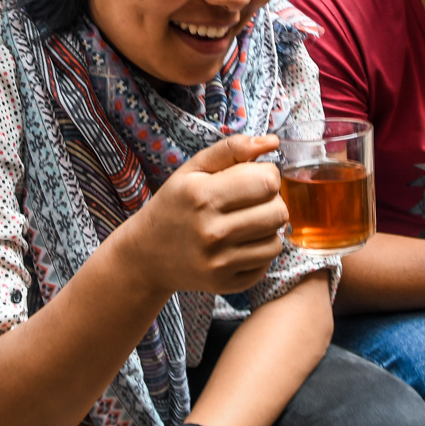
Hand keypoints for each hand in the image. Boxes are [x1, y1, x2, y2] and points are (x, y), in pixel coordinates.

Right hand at [119, 135, 286, 295]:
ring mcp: (219, 262)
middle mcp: (211, 231)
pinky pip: (267, 262)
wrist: (146, 255)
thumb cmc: (174, 205)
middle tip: (251, 201)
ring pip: (277, 239)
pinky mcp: (226, 283)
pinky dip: (260, 250)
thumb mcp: (194, 169)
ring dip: (267, 227)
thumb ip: (232, 149)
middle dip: (271, 201)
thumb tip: (272, 142)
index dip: (267, 175)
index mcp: (202, 196)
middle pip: (278, 211)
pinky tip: (240, 242)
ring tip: (246, 221)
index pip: (268, 181)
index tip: (253, 178)